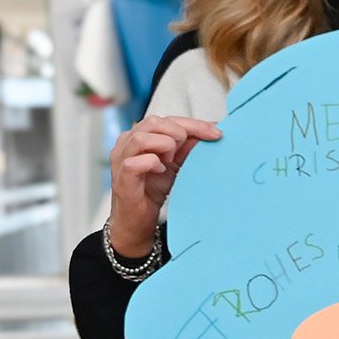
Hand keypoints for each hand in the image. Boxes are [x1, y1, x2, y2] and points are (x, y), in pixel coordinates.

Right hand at [108, 115, 220, 255]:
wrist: (139, 219)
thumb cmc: (154, 188)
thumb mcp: (177, 164)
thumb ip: (189, 147)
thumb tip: (213, 130)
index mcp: (141, 135)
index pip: (167, 119)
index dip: (194, 124)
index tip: (217, 133)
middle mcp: (128, 143)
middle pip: (154, 122)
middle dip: (179, 132)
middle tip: (187, 150)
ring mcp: (121, 158)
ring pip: (142, 138)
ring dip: (163, 146)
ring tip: (170, 161)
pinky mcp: (122, 177)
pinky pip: (134, 162)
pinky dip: (152, 163)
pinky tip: (160, 171)